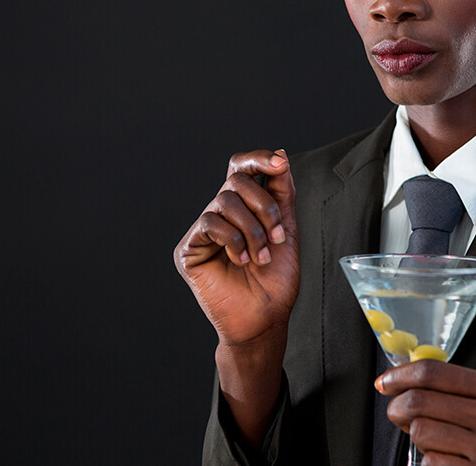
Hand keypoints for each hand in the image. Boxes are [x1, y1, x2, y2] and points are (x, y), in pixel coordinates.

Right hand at [173, 149, 299, 346]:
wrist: (264, 319)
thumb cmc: (276, 280)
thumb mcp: (286, 230)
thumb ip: (282, 193)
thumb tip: (280, 155)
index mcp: (244, 207)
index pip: (242, 169)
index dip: (258, 159)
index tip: (280, 163)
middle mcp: (221, 213)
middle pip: (237, 181)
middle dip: (265, 206)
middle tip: (277, 236)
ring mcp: (203, 230)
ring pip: (224, 201)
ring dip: (252, 229)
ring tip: (262, 256)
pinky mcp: (189, 248)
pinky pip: (209, 224)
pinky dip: (233, 240)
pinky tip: (241, 260)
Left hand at [377, 360, 475, 465]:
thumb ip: (456, 388)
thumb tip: (404, 378)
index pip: (434, 372)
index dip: (401, 375)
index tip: (386, 381)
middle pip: (420, 401)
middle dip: (397, 408)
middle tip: (397, 413)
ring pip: (421, 432)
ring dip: (417, 438)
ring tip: (434, 440)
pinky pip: (430, 462)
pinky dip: (430, 462)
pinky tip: (447, 460)